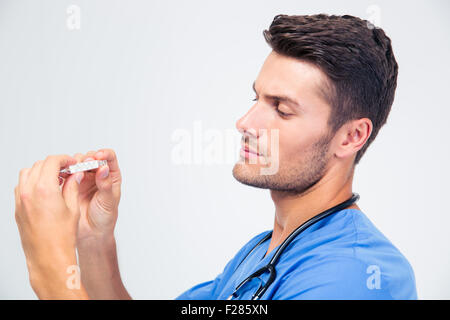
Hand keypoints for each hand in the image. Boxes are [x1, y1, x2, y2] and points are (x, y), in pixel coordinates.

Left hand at [14, 154, 86, 297]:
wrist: (48, 256)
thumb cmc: (61, 236)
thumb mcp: (73, 208)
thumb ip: (72, 187)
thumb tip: (74, 175)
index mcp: (45, 189)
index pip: (52, 162)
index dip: (64, 159)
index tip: (71, 162)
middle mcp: (29, 192)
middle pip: (39, 165)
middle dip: (54, 164)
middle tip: (66, 169)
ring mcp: (20, 200)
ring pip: (27, 173)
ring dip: (41, 171)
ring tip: (55, 179)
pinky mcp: (17, 208)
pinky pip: (21, 186)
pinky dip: (32, 181)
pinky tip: (44, 190)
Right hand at [71, 149, 121, 242]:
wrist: (91, 233)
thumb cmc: (104, 218)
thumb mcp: (108, 201)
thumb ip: (106, 185)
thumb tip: (104, 168)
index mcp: (111, 176)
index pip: (109, 158)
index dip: (104, 154)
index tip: (98, 156)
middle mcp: (98, 174)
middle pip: (92, 157)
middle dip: (88, 158)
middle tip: (84, 164)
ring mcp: (84, 178)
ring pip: (78, 163)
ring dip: (75, 163)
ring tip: (74, 170)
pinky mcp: (71, 184)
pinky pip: (67, 172)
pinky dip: (65, 170)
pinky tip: (63, 174)